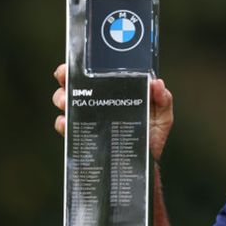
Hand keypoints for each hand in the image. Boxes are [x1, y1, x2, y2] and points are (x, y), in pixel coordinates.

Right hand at [52, 64, 173, 160]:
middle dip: (66, 77)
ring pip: (66, 102)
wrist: (144, 164)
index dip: (85, 64)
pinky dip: (63, 123)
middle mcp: (99, 102)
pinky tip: (66, 122)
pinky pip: (66, 127)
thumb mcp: (162, 115)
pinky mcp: (83, 135)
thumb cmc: (152, 136)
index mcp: (116, 92)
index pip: (96, 73)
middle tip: (65, 78)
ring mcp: (89, 118)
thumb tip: (157, 83)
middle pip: (75, 84)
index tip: (78, 62)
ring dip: (62, 98)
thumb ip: (163, 99)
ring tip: (66, 101)